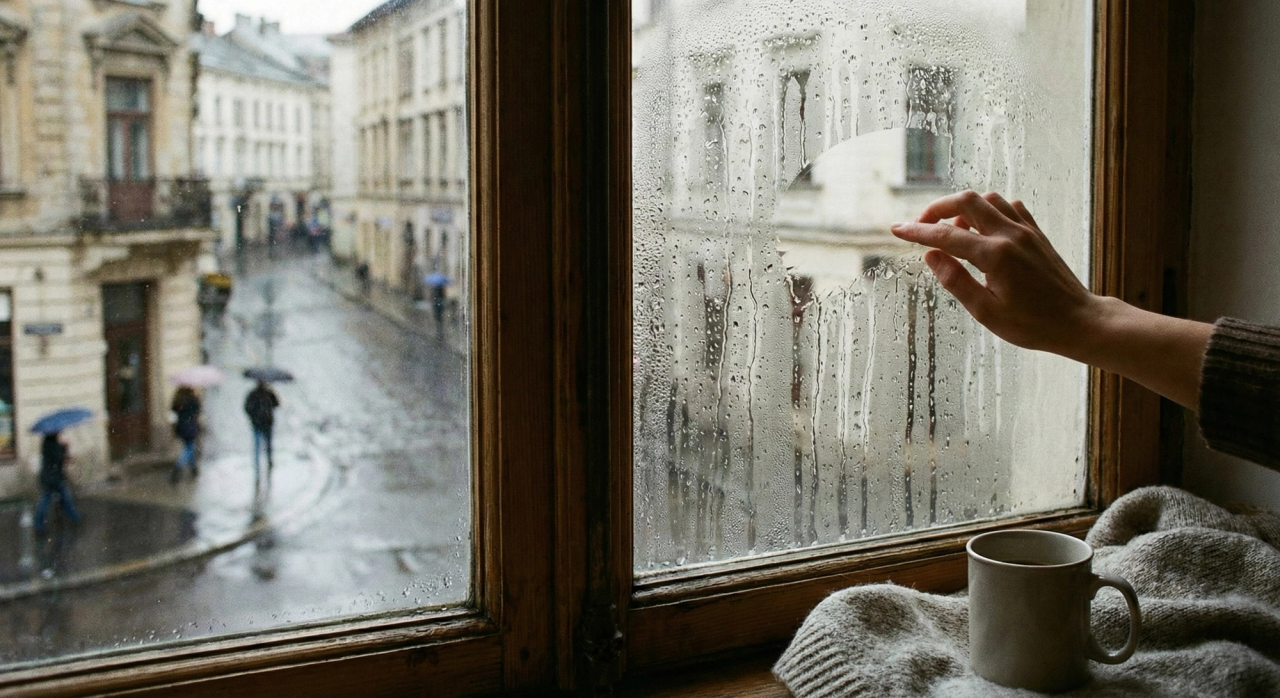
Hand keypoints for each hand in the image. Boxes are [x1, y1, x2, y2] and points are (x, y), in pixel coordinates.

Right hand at [890, 190, 1098, 354]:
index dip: (917, 232)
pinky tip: (983, 230)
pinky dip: (989, 210)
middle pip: (966, 201)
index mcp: (995, 256)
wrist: (1079, 321)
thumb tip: (931, 256)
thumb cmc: (1033, 325)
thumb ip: (955, 280)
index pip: (946, 236)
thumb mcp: (986, 312)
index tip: (896, 229)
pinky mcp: (1037, 233)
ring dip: (964, 209)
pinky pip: (1009, 207)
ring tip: (953, 233)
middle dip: (938, 208)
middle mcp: (1011, 235)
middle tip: (922, 226)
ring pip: (988, 199)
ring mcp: (1026, 231)